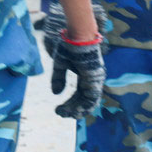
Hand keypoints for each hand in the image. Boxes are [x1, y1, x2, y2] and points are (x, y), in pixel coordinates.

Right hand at [42, 3, 106, 118]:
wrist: (78, 36)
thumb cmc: (70, 46)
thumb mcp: (60, 64)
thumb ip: (59, 78)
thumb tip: (56, 93)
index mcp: (85, 76)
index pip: (79, 94)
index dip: (70, 103)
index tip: (59, 110)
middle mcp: (92, 80)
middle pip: (83, 100)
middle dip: (72, 109)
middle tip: (60, 114)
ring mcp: (95, 80)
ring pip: (89, 101)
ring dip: (78, 110)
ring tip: (66, 115)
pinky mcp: (95, 80)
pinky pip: (92, 98)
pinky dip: (85, 106)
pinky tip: (75, 112)